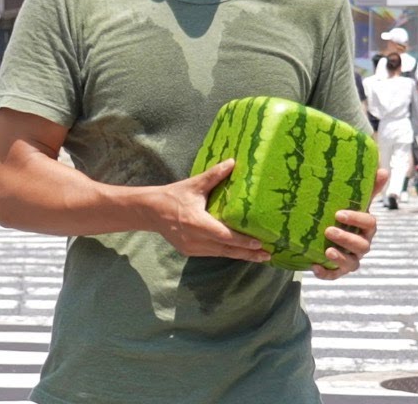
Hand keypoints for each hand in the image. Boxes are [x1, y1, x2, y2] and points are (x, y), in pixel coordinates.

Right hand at [150, 160, 269, 262]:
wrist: (150, 211)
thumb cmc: (173, 195)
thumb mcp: (194, 185)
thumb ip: (214, 175)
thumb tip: (233, 162)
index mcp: (196, 222)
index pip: (224, 235)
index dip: (242, 241)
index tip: (259, 244)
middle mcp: (194, 239)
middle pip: (226, 249)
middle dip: (247, 253)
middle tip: (267, 255)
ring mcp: (191, 248)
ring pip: (220, 254)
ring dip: (240, 255)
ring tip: (260, 256)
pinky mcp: (189, 251)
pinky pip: (213, 253)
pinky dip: (227, 252)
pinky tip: (241, 252)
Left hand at [312, 169, 389, 279]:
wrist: (329, 233)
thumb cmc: (346, 215)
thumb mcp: (355, 201)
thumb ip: (369, 188)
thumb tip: (384, 170)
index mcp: (367, 228)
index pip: (369, 224)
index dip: (356, 219)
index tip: (338, 213)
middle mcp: (362, 245)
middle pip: (362, 246)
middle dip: (346, 239)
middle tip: (328, 230)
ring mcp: (351, 259)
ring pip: (352, 263)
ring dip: (340, 258)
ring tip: (327, 251)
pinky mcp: (338, 270)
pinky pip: (335, 275)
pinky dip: (326, 273)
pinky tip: (315, 267)